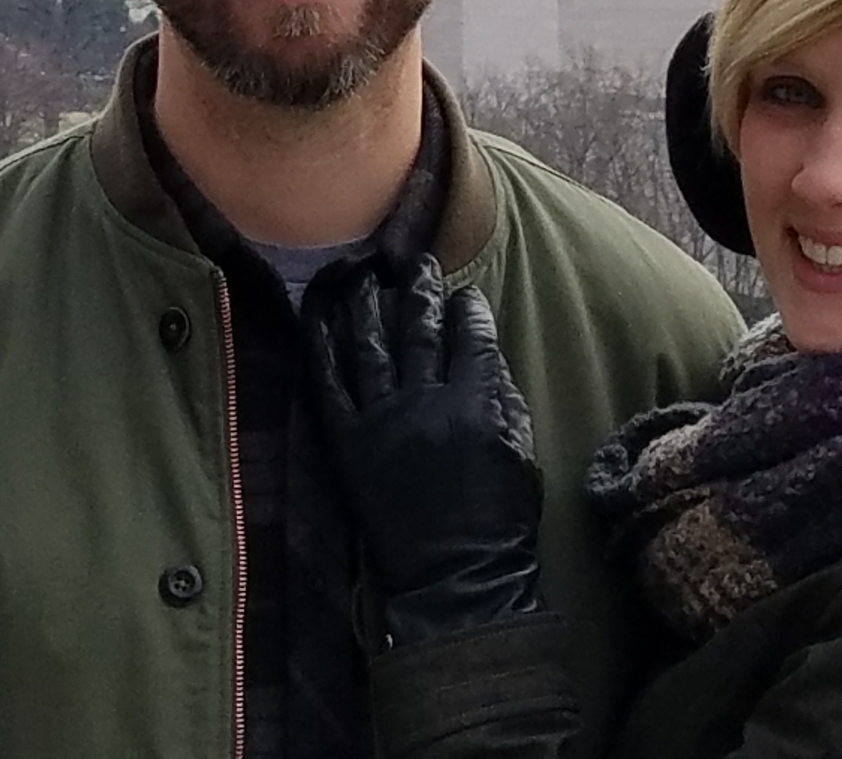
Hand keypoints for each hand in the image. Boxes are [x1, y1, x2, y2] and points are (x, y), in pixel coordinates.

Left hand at [304, 256, 543, 645]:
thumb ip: (501, 394)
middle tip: (416, 263)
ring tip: (364, 275)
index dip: (467, 311)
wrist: (457, 577)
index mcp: (475, 404)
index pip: (470, 337)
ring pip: (369, 346)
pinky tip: (320, 314)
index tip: (464, 296)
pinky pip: (329, 383)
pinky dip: (322, 345)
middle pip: (419, 331)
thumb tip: (481, 347)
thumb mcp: (521, 450)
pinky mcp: (347, 443)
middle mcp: (425, 404)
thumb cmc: (501, 518)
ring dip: (366, 304)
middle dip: (419, 291)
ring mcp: (381, 421)